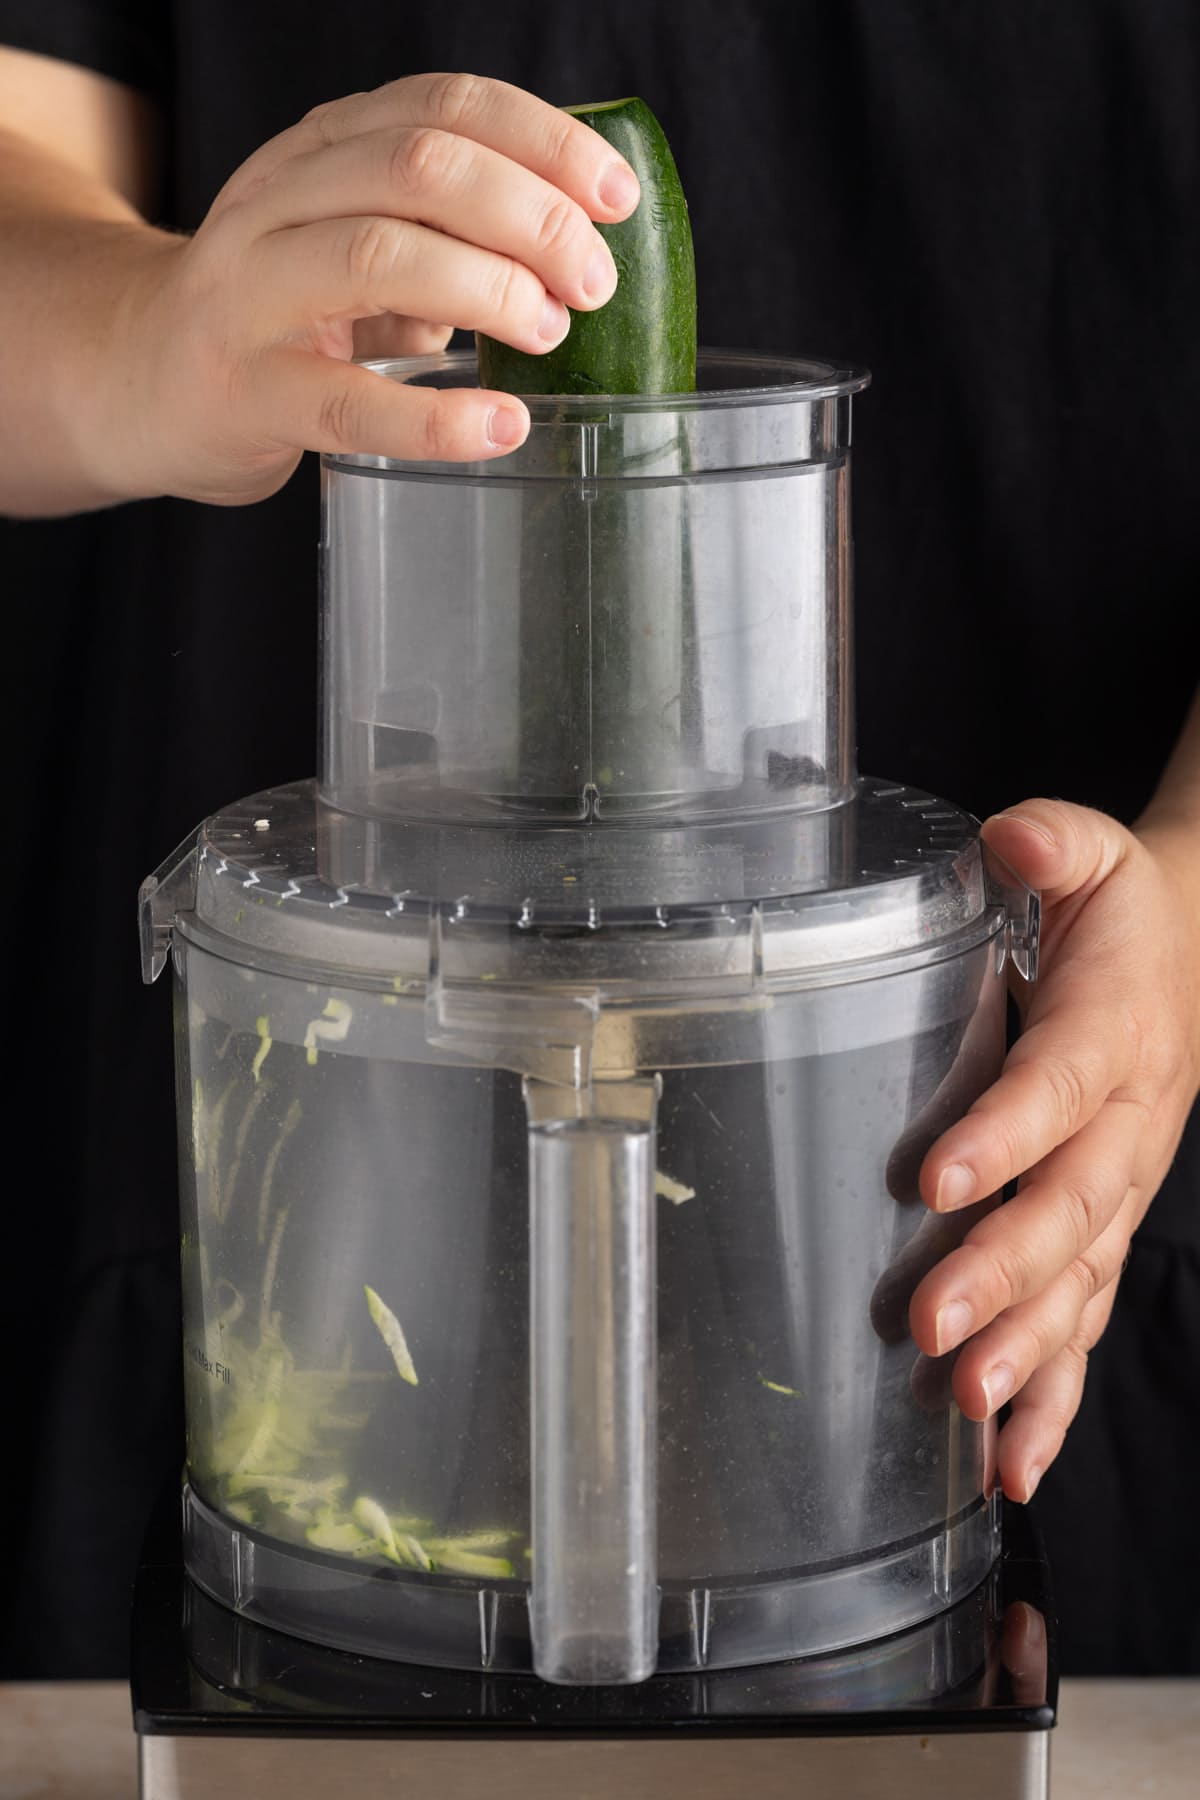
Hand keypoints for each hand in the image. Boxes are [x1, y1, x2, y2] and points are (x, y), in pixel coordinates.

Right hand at [88, 73, 638, 502]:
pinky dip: (440, 418)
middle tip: (592, 283)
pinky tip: (501, 424)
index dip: (544, 142)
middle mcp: (280, 202)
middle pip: (422, 167)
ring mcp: (254, 294)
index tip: (616, 197)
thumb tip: (568, 254)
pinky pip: (351, 400)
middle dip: (532, 217)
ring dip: (491, 290)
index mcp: (320, 152)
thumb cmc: (271, 314)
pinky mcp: (246, 391)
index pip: (444, 106)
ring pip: (382, 255)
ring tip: (550, 332)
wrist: (134, 379)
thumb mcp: (348, 240)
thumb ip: (439, 234)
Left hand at [906, 799, 1199, 1500]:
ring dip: (1028, 1352)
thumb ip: (1053, 842)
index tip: (937, 1179)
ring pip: (1079, 1281)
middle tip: (934, 1332)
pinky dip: (1053, 1392)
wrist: (1188, 960)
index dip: (1003, 1134)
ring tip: (970, 1413)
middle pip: (1068, 1209)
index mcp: (1110, 1032)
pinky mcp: (1104, 1227)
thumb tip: (1009, 835)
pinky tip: (1013, 1458)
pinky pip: (1083, 1319)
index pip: (1055, 1087)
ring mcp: (1118, 1188)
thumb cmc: (1120, 917)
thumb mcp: (1093, 854)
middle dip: (1002, 1276)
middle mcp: (1123, 1125)